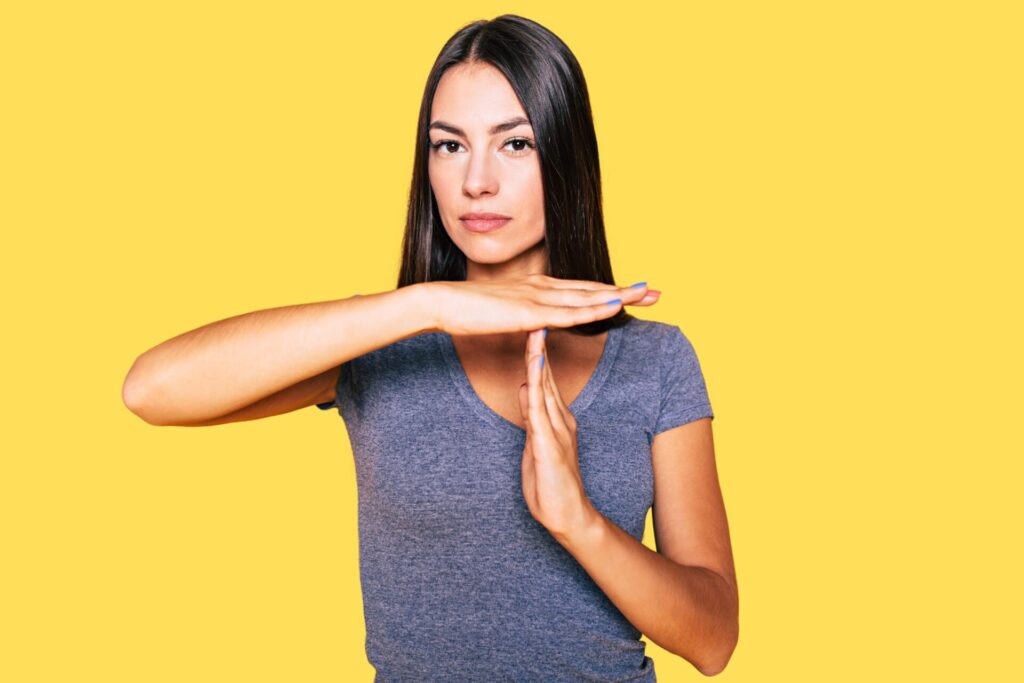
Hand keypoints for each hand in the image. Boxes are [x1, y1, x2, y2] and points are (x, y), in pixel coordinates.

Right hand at [429, 273, 659, 335]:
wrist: (440, 302)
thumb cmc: (466, 310)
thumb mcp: (503, 312)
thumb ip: (523, 314)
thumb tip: (537, 322)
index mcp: (537, 287)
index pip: (582, 289)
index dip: (610, 290)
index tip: (635, 293)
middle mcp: (542, 286)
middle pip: (593, 289)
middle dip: (626, 291)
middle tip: (657, 293)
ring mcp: (536, 297)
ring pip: (586, 297)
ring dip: (618, 296)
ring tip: (646, 295)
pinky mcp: (528, 311)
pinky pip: (568, 312)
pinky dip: (594, 309)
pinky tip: (612, 307)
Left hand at [517, 327, 596, 541]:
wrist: (569, 517)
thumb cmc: (552, 486)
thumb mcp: (535, 444)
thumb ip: (531, 416)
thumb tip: (525, 387)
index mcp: (556, 419)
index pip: (542, 379)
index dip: (535, 351)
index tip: (529, 325)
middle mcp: (559, 419)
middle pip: (544, 375)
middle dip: (538, 344)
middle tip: (535, 312)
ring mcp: (555, 430)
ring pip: (543, 387)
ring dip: (538, 357)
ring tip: (535, 329)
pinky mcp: (549, 444)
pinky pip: (539, 410)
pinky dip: (535, 387)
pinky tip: (533, 368)